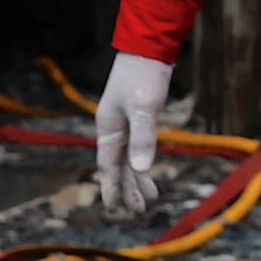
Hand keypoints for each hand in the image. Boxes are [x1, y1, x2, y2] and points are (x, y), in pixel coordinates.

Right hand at [91, 53, 176, 213]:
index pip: (109, 166)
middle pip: (119, 166)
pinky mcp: (138, 117)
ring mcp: (125, 123)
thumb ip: (143, 138)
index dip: (112, 188)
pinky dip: (143, 161)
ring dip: (138, 178)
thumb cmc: (142, 76)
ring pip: (129, 158)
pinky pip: (137, 147)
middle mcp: (114, 129)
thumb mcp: (143, 108)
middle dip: (128, 189)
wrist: (148, 48)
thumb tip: (141, 170)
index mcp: (108, 129)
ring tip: (151, 198)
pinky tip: (148, 171)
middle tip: (140, 211)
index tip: (115, 209)